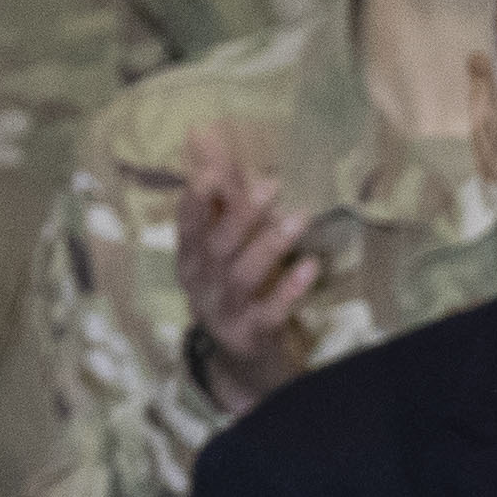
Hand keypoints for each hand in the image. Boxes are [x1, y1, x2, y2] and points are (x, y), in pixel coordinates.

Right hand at [174, 135, 321, 404]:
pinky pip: (269, 312)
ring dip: (269, 245)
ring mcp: (225, 313)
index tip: (212, 172)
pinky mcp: (252, 336)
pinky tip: (309, 267)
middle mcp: (202, 285)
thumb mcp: (225, 241)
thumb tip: (201, 132)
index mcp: (192, 259)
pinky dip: (288, 289)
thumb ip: (220, 190)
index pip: (187, 225)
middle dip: (240, 215)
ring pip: (242, 276)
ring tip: (298, 218)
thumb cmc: (237, 289)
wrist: (245, 364)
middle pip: (218, 247)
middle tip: (271, 184)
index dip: (197, 200)